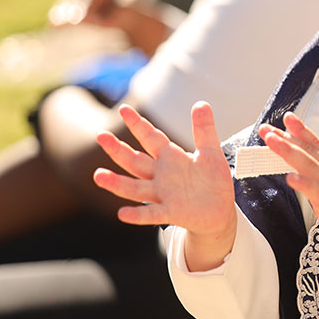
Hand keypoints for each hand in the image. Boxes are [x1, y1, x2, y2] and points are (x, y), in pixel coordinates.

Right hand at [93, 102, 236, 240]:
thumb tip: (201, 103)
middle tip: (100, 136)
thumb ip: (204, 130)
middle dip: (118, 150)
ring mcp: (163, 195)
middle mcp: (161, 176)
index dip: (138, 124)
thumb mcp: (211, 152)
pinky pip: (151, 214)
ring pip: (135, 188)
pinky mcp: (171, 212)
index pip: (151, 138)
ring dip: (117, 183)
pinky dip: (137, 214)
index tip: (124, 108)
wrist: (220, 211)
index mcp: (171, 158)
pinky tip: (122, 213)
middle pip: (135, 161)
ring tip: (98, 175)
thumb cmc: (212, 181)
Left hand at [260, 113, 318, 261]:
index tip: (286, 119)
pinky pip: (318, 194)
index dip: (300, 131)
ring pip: (309, 166)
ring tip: (273, 142)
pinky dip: (304, 184)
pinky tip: (291, 178)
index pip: (316, 145)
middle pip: (307, 152)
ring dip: (289, 152)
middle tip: (266, 129)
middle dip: (284, 139)